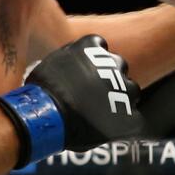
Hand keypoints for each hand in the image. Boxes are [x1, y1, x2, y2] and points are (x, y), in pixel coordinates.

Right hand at [0, 35, 143, 167]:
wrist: (51, 117)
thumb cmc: (42, 92)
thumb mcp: (49, 65)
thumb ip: (66, 62)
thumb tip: (66, 65)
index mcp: (92, 47)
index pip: (99, 45)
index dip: (92, 60)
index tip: (84, 70)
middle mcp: (113, 63)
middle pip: (117, 65)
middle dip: (109, 77)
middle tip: (93, 93)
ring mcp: (124, 87)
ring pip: (129, 89)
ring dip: (119, 97)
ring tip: (101, 112)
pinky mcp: (129, 113)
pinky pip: (131, 117)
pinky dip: (121, 122)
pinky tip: (105, 128)